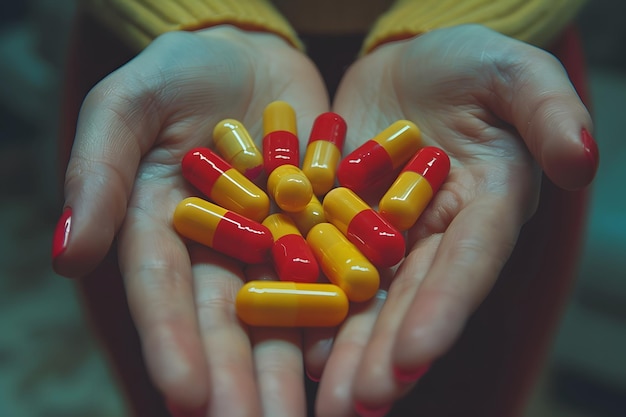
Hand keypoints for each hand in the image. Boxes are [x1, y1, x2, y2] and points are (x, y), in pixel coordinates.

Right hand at [53, 26, 328, 415]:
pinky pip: (334, 272)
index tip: (185, 393)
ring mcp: (273, 244)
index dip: (172, 342)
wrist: (248, 56)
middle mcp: (220, 251)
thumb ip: (99, 172)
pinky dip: (342, 315)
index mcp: (164, 231)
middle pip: (227, 322)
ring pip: (283, 314)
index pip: (165, 294)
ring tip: (310, 416)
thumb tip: (67, 254)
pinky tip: (352, 357)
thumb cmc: (179, 74)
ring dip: (291, 369)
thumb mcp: (128, 106)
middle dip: (239, 378)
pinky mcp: (319, 228)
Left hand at [307, 24, 597, 415]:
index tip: (414, 357)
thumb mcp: (512, 72)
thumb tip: (582, 160)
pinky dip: (310, 305)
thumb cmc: (468, 63)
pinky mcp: (342, 223)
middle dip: (385, 354)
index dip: (443, 311)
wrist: (408, 65)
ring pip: (366, 299)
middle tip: (359, 405)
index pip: (466, 266)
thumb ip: (548, 112)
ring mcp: (386, 236)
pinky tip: (293, 346)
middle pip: (411, 300)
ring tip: (327, 399)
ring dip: (346, 350)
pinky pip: (323, 267)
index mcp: (484, 209)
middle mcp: (436, 237)